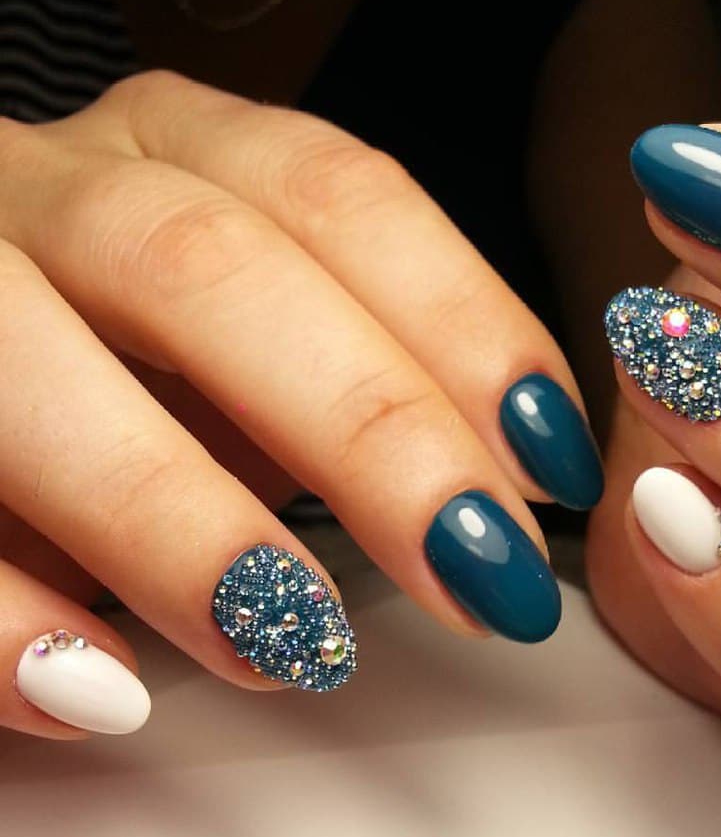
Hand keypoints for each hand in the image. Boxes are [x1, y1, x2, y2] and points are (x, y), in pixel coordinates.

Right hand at [0, 71, 600, 737]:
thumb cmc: (122, 354)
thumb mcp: (244, 342)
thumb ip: (347, 375)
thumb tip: (509, 470)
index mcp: (172, 148)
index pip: (341, 198)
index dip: (462, 323)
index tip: (552, 460)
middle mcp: (43, 185)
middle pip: (209, 269)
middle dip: (364, 429)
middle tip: (476, 575)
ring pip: (29, 358)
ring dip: (176, 518)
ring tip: (294, 643)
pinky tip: (97, 689)